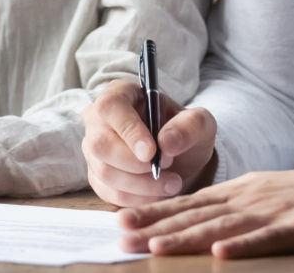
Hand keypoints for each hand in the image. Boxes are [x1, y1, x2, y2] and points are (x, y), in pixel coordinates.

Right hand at [81, 78, 217, 206]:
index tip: (152, 153)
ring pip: (105, 172)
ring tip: (172, 183)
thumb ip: (188, 127)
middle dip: (135, 165)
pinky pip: (109, 193)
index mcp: (120, 93)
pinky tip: (157, 192)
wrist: (181, 156)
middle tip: (168, 167)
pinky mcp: (97, 176)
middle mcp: (98, 119)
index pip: (110, 107)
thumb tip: (166, 142)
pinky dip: (137, 198)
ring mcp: (93, 149)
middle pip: (100, 144)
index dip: (128, 131)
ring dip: (141, 185)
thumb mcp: (199, 123)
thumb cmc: (184, 132)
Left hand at [117, 166, 293, 257]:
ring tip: (156, 247)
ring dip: (187, 237)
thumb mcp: (258, 195)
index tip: (121, 222)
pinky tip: (220, 255)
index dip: (154, 212)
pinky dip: (243, 246)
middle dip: (156, 227)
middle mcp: (247, 198)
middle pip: (195, 214)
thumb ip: (226, 207)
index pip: (187, 202)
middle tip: (122, 237)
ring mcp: (270, 212)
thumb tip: (189, 221)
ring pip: (221, 227)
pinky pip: (266, 239)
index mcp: (236, 191)